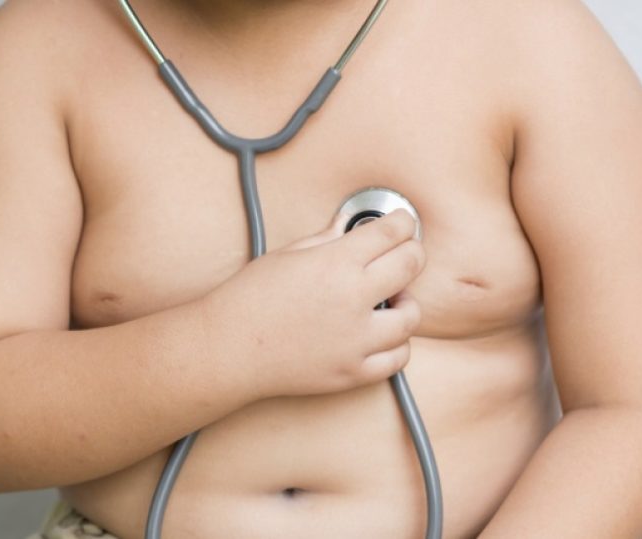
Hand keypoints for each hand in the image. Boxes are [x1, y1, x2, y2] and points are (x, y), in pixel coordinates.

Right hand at [200, 209, 424, 399]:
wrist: (228, 348)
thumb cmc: (249, 299)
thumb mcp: (286, 255)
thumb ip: (326, 239)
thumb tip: (349, 226)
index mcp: (335, 263)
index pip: (391, 232)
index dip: (402, 222)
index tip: (402, 223)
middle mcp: (352, 299)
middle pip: (410, 265)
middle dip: (412, 252)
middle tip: (406, 252)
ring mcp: (356, 339)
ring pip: (411, 316)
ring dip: (406, 302)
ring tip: (391, 300)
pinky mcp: (352, 372)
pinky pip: (397, 359)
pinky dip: (397, 345)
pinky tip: (383, 334)